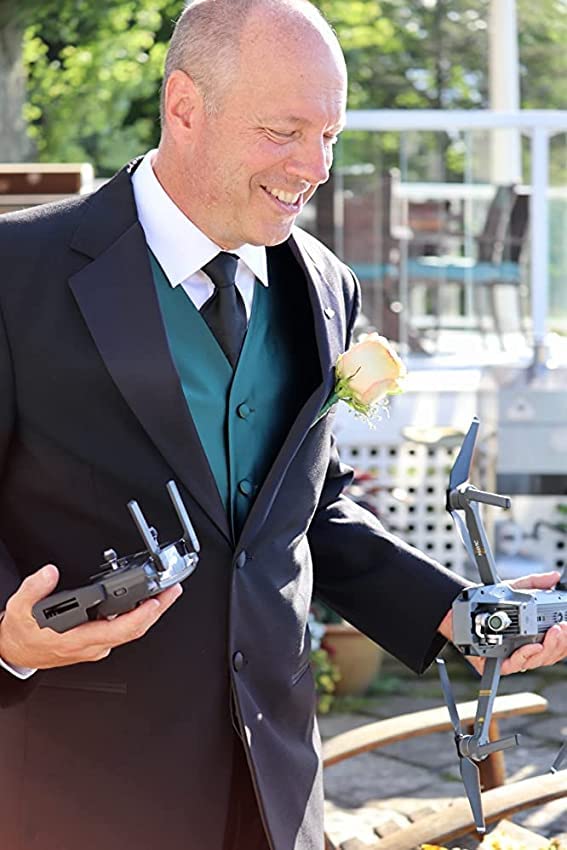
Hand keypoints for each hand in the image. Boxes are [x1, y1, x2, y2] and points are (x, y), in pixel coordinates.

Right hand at [0, 563, 182, 669]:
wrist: (15, 652)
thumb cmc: (21, 634)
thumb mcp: (20, 608)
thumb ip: (36, 588)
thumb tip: (51, 572)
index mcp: (76, 639)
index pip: (116, 630)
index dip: (139, 617)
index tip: (154, 602)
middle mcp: (91, 646)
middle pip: (132, 630)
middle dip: (156, 611)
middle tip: (173, 592)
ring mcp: (96, 646)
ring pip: (130, 631)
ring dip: (150, 614)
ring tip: (165, 594)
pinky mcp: (96, 644)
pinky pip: (123, 631)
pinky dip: (138, 617)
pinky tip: (146, 604)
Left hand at [440, 571, 566, 675]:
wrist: (466, 609)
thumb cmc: (491, 603)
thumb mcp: (514, 589)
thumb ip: (535, 583)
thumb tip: (554, 577)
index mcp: (535, 635)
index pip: (558, 643)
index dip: (565, 639)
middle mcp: (527, 649)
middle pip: (551, 653)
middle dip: (559, 642)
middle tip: (561, 629)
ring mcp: (515, 657)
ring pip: (537, 660)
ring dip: (547, 648)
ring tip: (551, 635)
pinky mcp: (500, 663)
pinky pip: (516, 664)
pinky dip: (526, 655)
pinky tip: (532, 646)